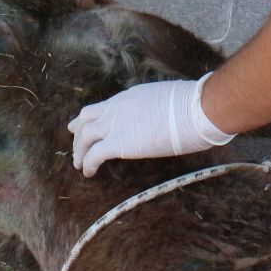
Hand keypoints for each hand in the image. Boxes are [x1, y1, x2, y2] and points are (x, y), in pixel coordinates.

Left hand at [67, 75, 234, 176]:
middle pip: (86, 119)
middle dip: (78, 134)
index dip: (88, 118)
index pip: (101, 107)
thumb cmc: (191, 106)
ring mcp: (116, 124)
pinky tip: (89, 173)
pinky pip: (94, 155)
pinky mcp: (119, 143)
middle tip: (75, 146)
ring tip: (79, 165)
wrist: (194, 110)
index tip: (81, 125)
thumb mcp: (164, 100)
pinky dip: (88, 164)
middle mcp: (117, 108)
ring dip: (79, 152)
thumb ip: (153, 109)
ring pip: (84, 137)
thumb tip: (159, 118)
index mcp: (128, 98)